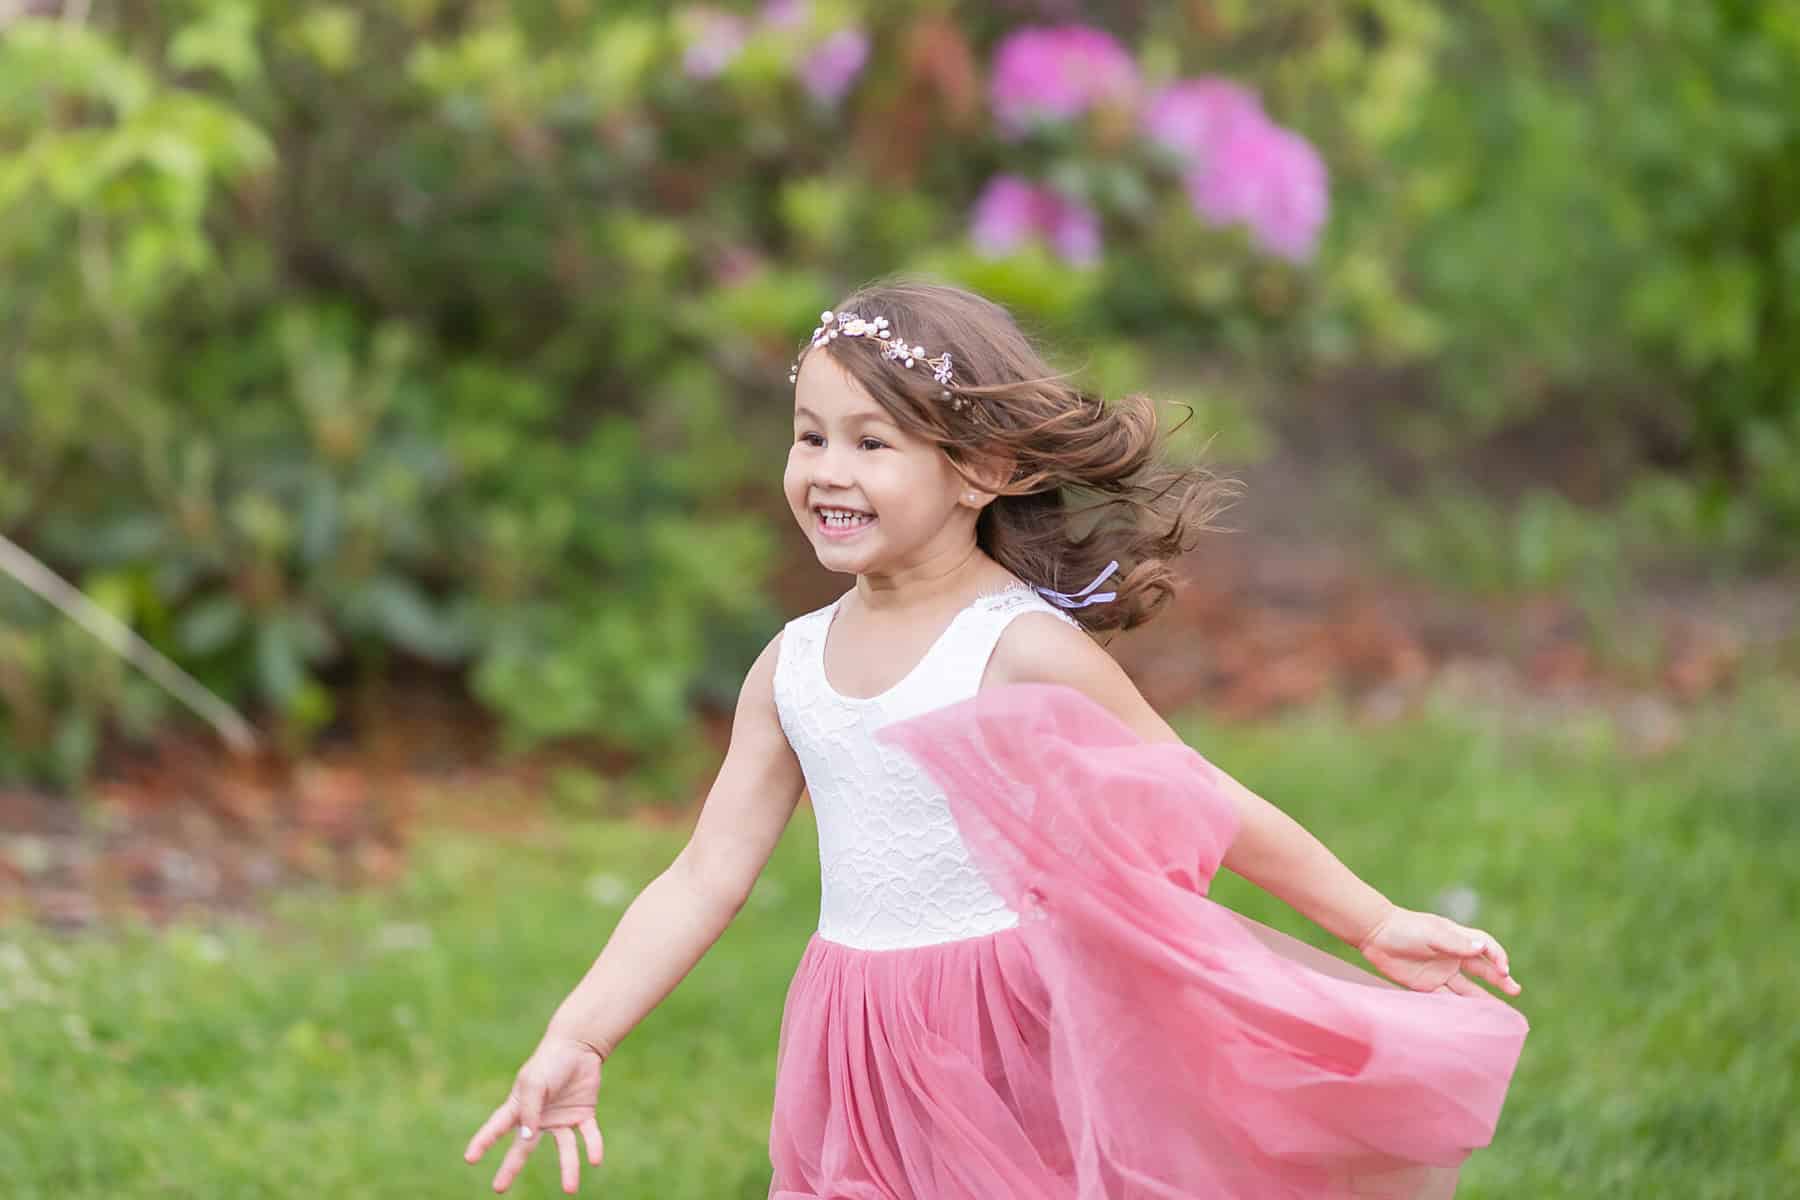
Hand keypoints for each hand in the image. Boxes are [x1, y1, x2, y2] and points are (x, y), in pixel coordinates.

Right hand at [464, 1032, 605, 1193]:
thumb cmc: (551, 1061)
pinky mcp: (582, 1115)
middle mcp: (539, 1118)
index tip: (469, 1158)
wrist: (580, 1046)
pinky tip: (595, 1160)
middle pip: (523, 1148)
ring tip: (570, 1190)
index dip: (482, 1141)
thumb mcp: (535, 1083)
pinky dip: (593, 1147)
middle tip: (498, 1188)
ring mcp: (561, 1118)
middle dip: (510, 1168)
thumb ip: (529, 1110)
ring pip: (564, 1149)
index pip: (496, 1126)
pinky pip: (588, 1135)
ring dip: (568, 1168)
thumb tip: (525, 1138)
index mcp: (520, 1106)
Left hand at [1355, 905, 1521, 998]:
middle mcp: (1453, 957)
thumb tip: (1482, 947)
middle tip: (1515, 991)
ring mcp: (1440, 972)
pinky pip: (1447, 999)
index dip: (1498, 957)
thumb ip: (1456, 943)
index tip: (1505, 970)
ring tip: (1499, 1013)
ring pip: (1467, 989)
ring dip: (1482, 1000)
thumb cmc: (1406, 928)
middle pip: (1482, 970)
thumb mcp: (1432, 933)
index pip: (1485, 948)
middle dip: (1500, 980)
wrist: (1375, 934)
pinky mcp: (1426, 986)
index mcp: (1458, 939)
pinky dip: (1458, 1009)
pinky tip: (1470, 1019)